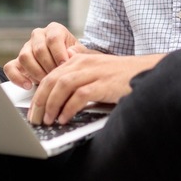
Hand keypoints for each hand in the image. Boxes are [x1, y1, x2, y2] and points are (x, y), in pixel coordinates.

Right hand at [4, 22, 79, 88]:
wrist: (68, 65)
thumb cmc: (75, 58)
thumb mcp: (81, 53)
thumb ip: (79, 52)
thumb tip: (71, 53)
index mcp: (54, 29)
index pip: (53, 38)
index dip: (59, 53)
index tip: (64, 66)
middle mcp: (38, 36)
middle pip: (39, 50)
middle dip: (49, 67)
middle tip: (57, 78)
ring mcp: (26, 48)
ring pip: (25, 57)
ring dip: (36, 72)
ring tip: (47, 82)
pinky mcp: (17, 61)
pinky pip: (10, 68)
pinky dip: (17, 78)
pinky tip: (28, 86)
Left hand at [29, 49, 157, 125]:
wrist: (146, 72)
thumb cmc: (121, 75)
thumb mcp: (97, 68)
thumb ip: (79, 68)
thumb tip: (62, 70)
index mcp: (79, 59)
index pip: (50, 76)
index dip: (39, 95)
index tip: (34, 110)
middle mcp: (83, 63)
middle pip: (52, 81)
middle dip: (40, 102)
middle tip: (36, 119)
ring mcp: (93, 73)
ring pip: (62, 87)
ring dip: (52, 105)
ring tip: (49, 120)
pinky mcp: (103, 84)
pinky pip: (79, 96)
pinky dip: (69, 109)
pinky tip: (65, 118)